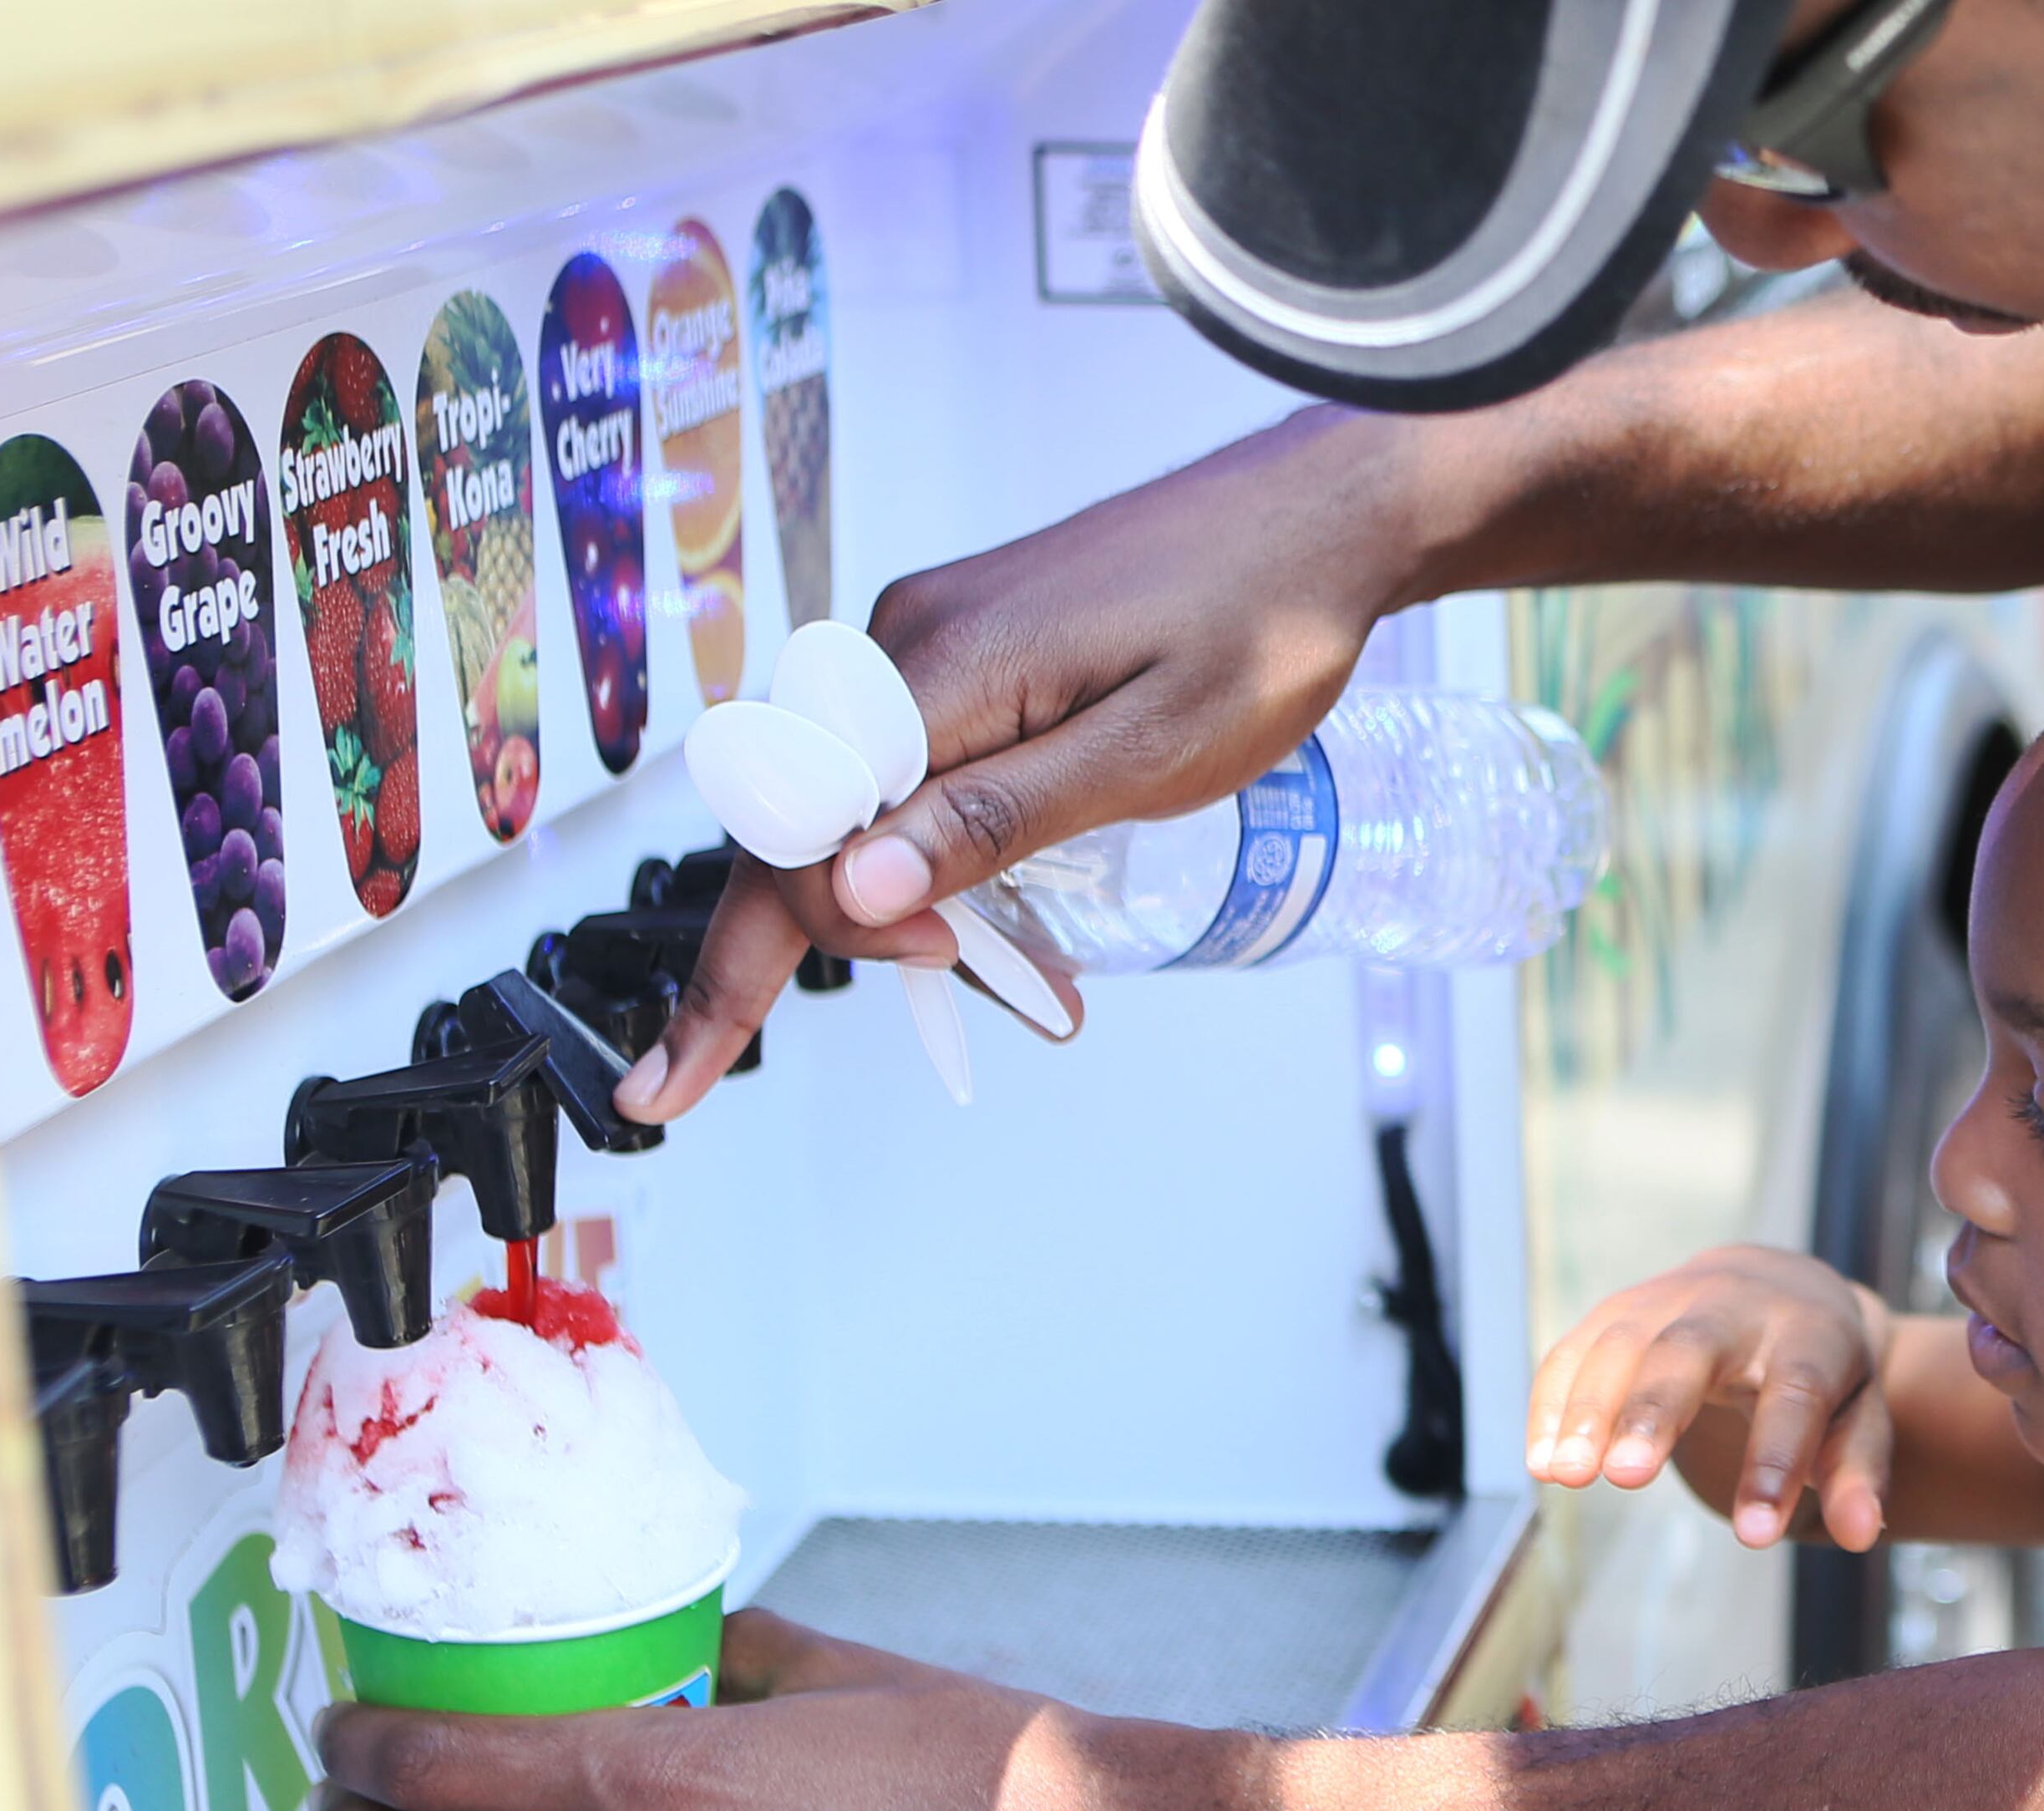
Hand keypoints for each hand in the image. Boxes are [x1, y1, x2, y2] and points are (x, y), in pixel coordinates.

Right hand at [617, 405, 1419, 1120]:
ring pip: (856, 808)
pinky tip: (1003, 916)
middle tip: (794, 1051)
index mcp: (938, 672)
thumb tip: (852, 890)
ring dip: (894, 911)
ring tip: (1022, 988)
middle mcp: (905, 647)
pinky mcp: (972, 648)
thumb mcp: (1145, 754)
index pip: (792, 834)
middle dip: (787, 952)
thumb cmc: (1263, 622)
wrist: (1324, 518)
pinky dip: (933, 855)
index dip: (747, 961)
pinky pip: (908, 770)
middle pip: (795, 827)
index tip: (719, 1060)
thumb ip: (995, 822)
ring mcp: (932, 644)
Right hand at [1526, 1245, 1897, 1550]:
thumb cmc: (1822, 1372)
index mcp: (1810, 1334)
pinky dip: (1552, 1402)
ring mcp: (1668, 1298)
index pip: (1795, 1394)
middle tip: (1624, 1477)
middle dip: (1654, 1411)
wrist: (1775, 1286)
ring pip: (1621, 1345)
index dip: (1775, 1462)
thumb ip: (1856, 1474)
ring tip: (1565, 1477)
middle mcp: (1735, 1305)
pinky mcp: (1618, 1309)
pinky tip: (1541, 1461)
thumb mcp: (1859, 1418)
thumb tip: (1860, 1536)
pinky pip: (1576, 1349)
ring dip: (1587, 1410)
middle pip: (1689, 1350)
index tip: (1755, 1535)